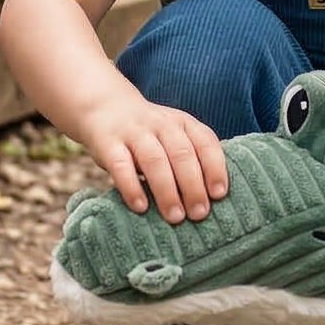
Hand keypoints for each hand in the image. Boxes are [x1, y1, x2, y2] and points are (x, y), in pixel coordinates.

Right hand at [80, 91, 228, 224]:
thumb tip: (211, 200)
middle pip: (181, 154)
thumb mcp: (174, 135)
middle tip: (199, 214)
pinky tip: (141, 207)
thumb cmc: (150, 134)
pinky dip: (131, 187)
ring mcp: (134, 133)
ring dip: (167, 191)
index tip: (219, 195)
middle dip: (193, 186)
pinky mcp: (108, 144)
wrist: (105, 107)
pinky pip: (121, 165)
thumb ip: (190, 158)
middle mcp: (161, 125)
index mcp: (183, 123)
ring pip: (154, 160)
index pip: (205, 142)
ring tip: (175, 217)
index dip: (214, 168)